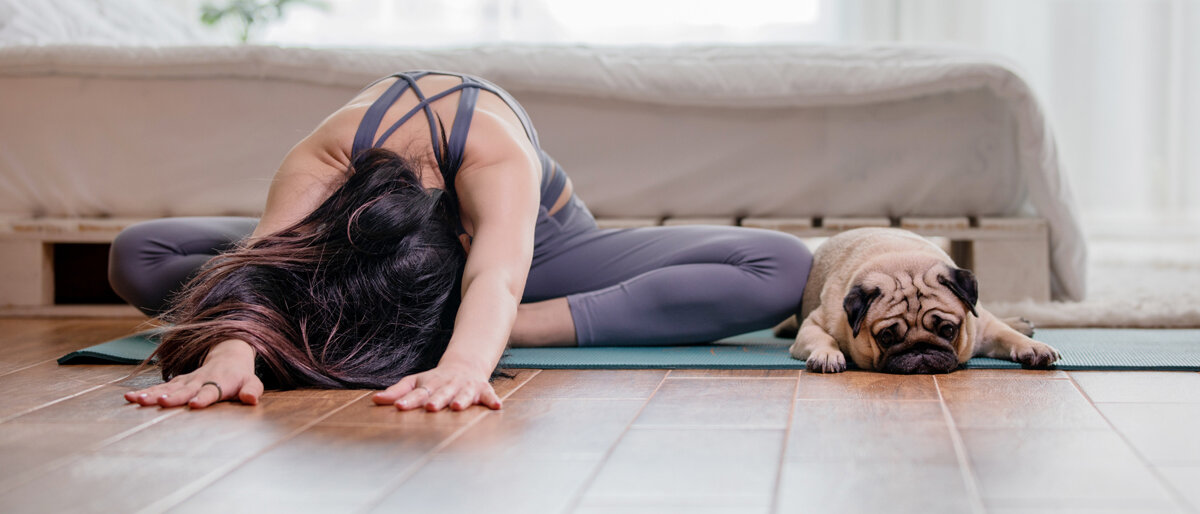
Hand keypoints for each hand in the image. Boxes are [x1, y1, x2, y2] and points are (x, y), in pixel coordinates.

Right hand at [124, 339, 262, 408]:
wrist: (228, 356)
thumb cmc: (241, 376)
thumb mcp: (252, 382)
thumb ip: (252, 390)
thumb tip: (251, 399)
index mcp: (219, 382)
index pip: (211, 390)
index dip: (204, 397)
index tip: (195, 404)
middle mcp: (200, 380)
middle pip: (185, 389)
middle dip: (173, 396)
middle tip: (160, 402)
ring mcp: (187, 381)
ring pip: (168, 387)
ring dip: (152, 394)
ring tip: (136, 400)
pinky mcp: (177, 383)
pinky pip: (159, 388)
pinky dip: (145, 392)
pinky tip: (130, 398)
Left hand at [372, 363, 501, 411]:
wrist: (465, 365)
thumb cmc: (436, 380)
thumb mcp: (416, 382)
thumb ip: (397, 392)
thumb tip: (374, 400)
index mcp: (430, 384)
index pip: (417, 393)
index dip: (409, 400)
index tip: (399, 407)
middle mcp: (448, 385)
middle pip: (441, 393)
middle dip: (437, 399)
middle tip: (430, 407)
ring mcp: (465, 387)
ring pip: (463, 394)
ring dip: (461, 400)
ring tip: (458, 407)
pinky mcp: (482, 390)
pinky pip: (488, 395)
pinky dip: (492, 400)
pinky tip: (497, 407)